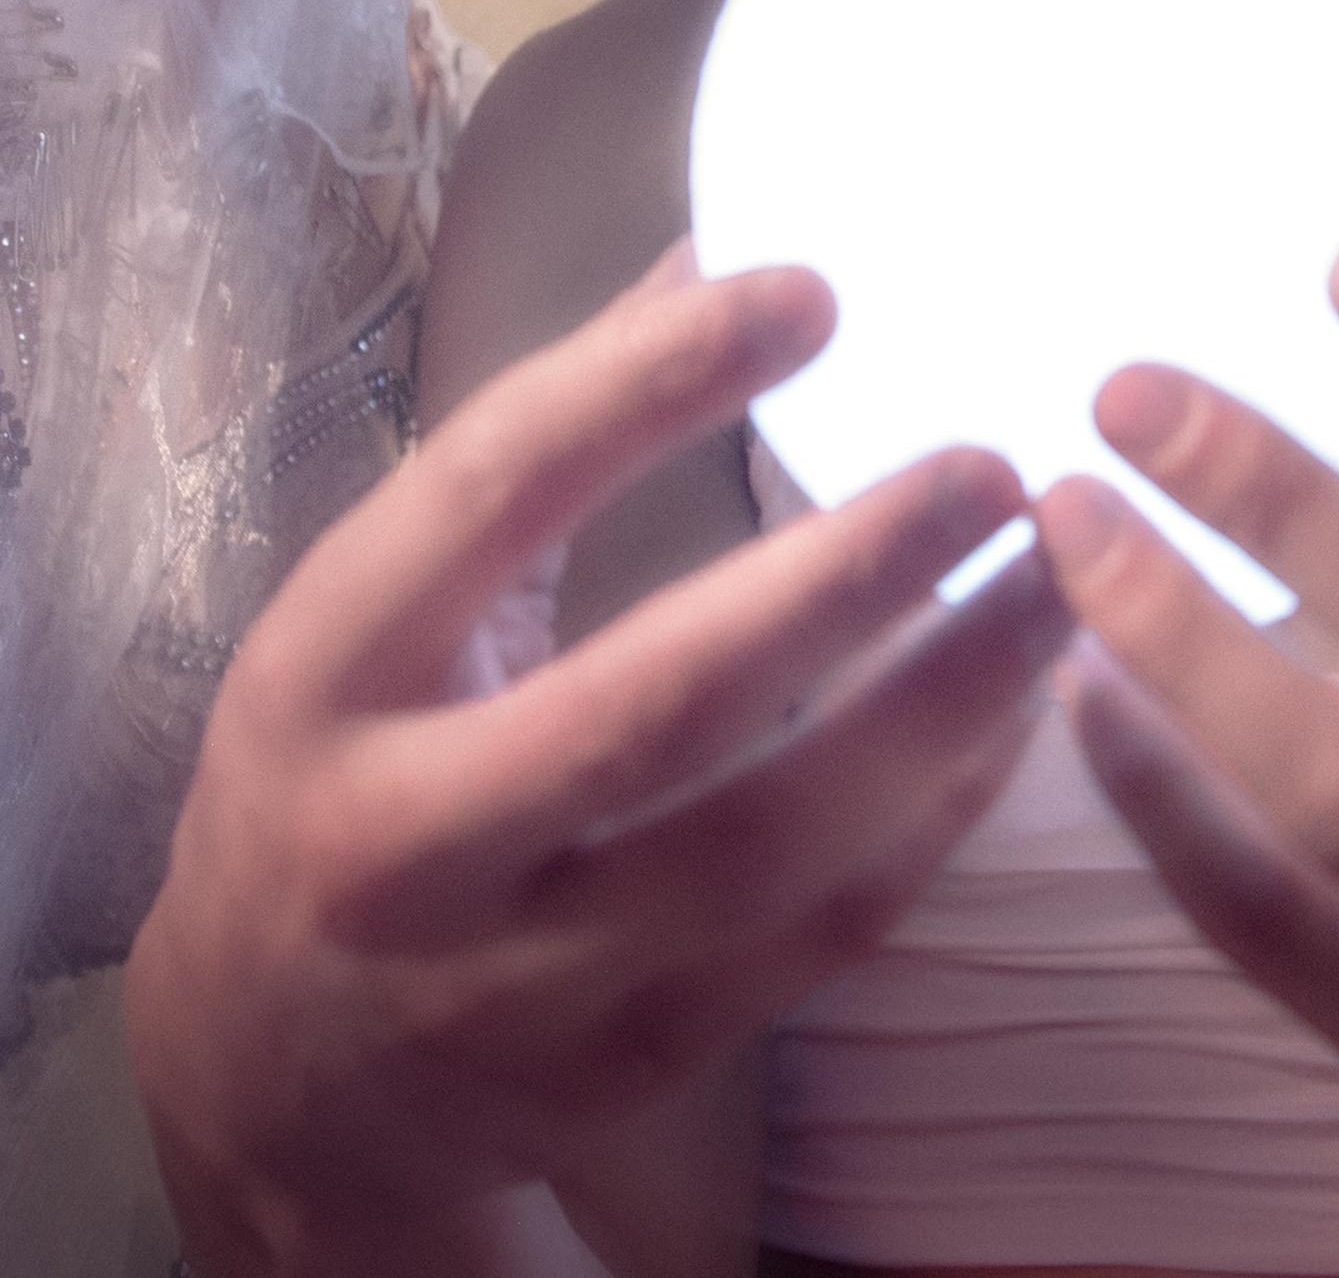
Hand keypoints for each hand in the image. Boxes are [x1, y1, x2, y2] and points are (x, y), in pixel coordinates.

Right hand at [128, 247, 1070, 1276]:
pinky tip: (1016, 717)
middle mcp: (402, 840)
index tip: (813, 292)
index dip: (648, 384)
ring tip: (1058, 583)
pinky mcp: (621, 1068)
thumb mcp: (378, 608)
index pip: (490, 496)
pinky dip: (928, 825)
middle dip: (844, 579)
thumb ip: (539, 444)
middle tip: (994, 467)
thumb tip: (711, 254)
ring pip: (762, 847)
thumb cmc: (345, 775)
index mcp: (324, 676)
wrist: (279, 1085)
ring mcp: (514, 982)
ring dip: (935, 709)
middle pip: (652, 703)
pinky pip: (809, 941)